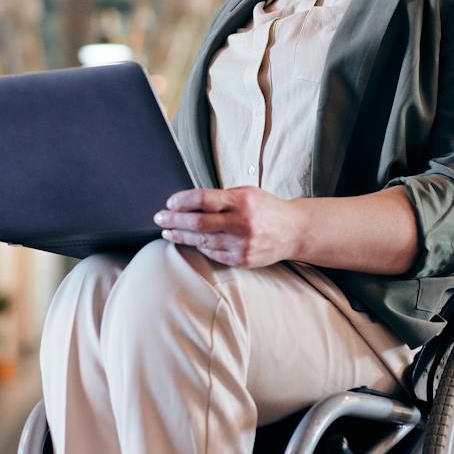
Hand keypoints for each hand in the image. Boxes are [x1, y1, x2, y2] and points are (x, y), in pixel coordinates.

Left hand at [154, 187, 301, 268]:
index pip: (203, 199)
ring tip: (168, 231)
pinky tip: (189, 241)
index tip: (170, 202)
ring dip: (181, 236)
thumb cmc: (266, 208)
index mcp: (242, 201)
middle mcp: (241, 223)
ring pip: (202, 241)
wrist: (293, 231)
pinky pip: (212, 254)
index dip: (182, 201)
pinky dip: (199, 246)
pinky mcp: (242, 260)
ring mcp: (241, 244)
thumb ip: (221, 197)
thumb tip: (188, 201)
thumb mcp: (246, 193)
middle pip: (197, 223)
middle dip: (174, 220)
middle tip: (160, 218)